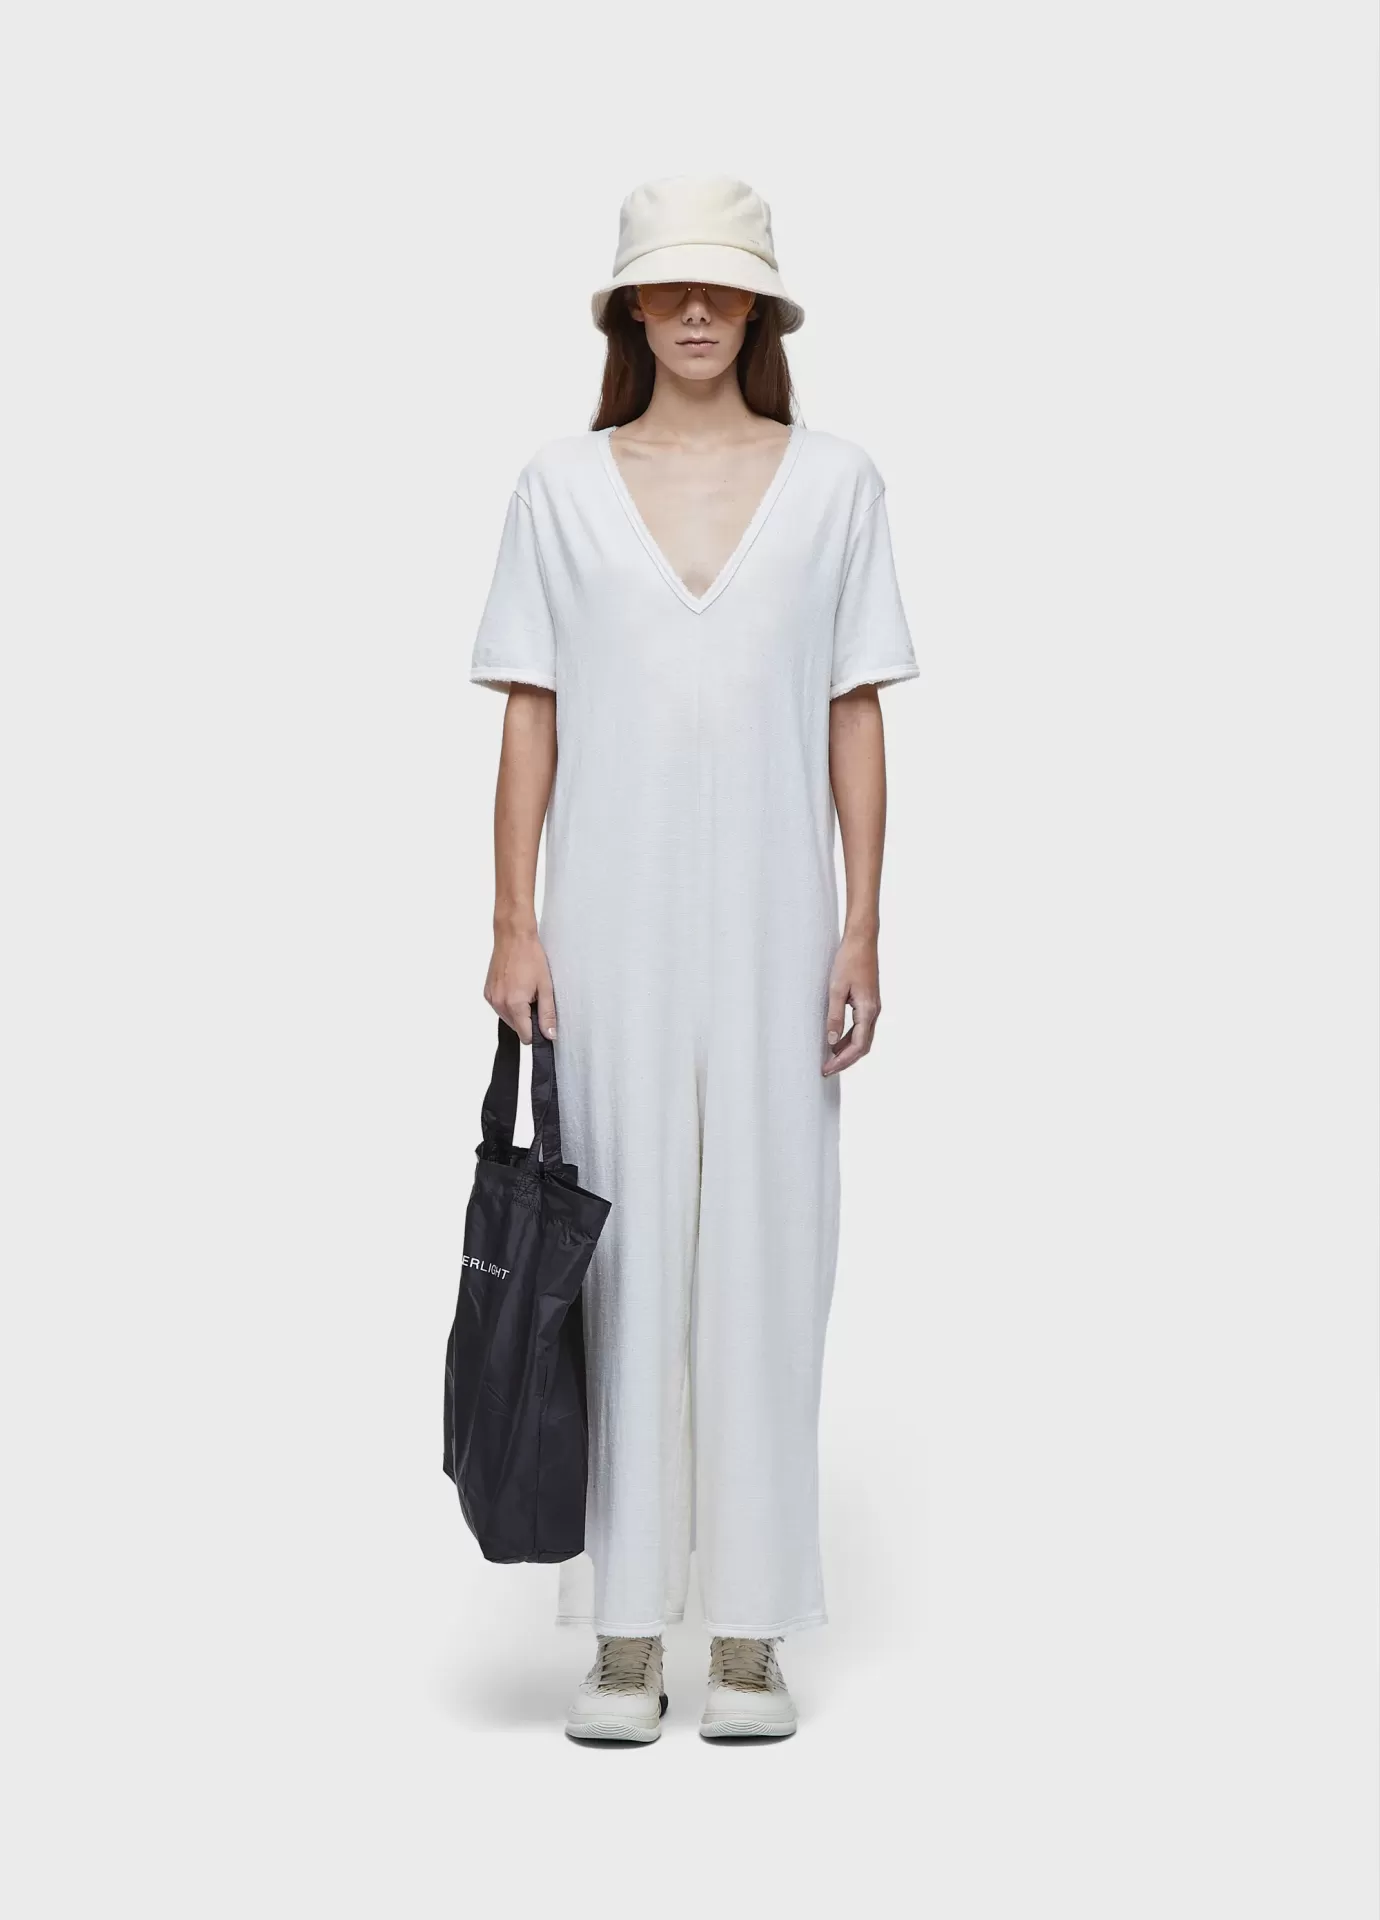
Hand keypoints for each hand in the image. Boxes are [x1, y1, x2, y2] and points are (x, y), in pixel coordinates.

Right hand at [484, 925, 556, 1043]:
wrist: (513, 937)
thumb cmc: (530, 956)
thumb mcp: (546, 986)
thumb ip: (547, 1013)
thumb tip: (549, 1034)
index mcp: (514, 1004)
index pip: (525, 1036)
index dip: (537, 1032)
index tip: (543, 1023)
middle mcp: (499, 1003)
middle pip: (516, 1027)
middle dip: (528, 1018)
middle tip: (535, 997)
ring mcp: (491, 998)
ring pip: (508, 1018)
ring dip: (518, 1011)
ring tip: (525, 989)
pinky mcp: (487, 992)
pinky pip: (500, 1007)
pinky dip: (509, 1003)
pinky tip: (516, 987)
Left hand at [823, 931, 880, 1075]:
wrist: (862, 941)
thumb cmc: (848, 961)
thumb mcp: (836, 989)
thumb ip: (834, 1016)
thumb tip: (831, 1040)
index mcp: (868, 1011)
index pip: (858, 1046)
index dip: (842, 1061)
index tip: (827, 1068)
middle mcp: (874, 1012)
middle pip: (863, 1047)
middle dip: (845, 1061)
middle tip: (826, 1069)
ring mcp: (873, 1008)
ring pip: (863, 1038)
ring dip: (847, 1051)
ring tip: (829, 1058)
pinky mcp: (869, 1003)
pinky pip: (861, 1028)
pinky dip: (849, 1038)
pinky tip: (836, 1040)